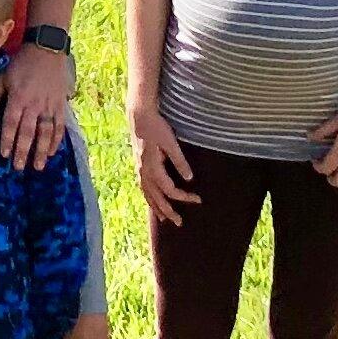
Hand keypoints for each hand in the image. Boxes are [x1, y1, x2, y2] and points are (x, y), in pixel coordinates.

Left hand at [0, 42, 72, 170]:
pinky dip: (56, 140)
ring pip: (46, 133)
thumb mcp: (2, 76)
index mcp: (18, 98)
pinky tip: (52, 151)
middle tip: (19, 167)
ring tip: (38, 166)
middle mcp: (34, 105)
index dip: (7, 139)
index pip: (11, 123)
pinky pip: (59, 126)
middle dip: (23, 151)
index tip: (4, 154)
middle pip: (28, 132)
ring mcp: (49, 106)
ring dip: (41, 151)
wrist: (47, 49)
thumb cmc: (22, 63)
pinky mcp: (60, 105)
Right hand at [130, 101, 196, 223]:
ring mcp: (140, 169)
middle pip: (156, 197)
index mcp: (152, 167)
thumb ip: (179, 161)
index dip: (184, 197)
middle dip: (168, 211)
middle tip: (179, 223)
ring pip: (147, 194)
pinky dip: (148, 197)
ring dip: (156, 207)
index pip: (170, 189)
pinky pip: (142, 187)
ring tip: (164, 219)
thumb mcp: (170, 142)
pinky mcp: (139, 164)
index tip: (198, 200)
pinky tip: (152, 200)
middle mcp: (144, 171)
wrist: (139, 116)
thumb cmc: (156, 127)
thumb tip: (189, 179)